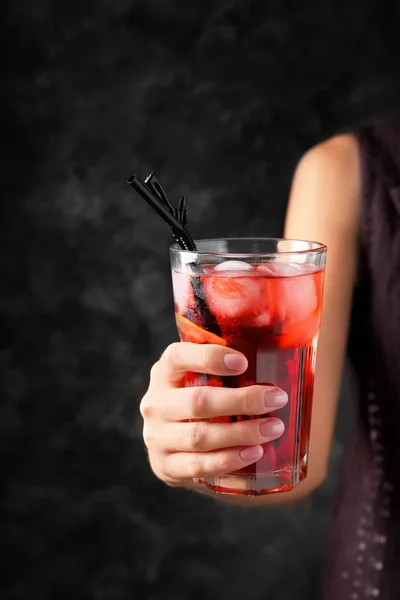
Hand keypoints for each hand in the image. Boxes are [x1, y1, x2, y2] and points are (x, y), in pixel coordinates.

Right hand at [140, 342, 287, 486]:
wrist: (171, 443)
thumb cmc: (200, 399)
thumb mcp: (201, 377)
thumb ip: (227, 366)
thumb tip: (284, 348)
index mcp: (164, 372)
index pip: (177, 357)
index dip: (209, 358)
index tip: (243, 362)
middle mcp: (155, 403)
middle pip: (198, 401)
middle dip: (242, 401)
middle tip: (277, 398)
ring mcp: (156, 437)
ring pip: (200, 436)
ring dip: (241, 433)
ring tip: (273, 428)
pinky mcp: (164, 466)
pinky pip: (197, 465)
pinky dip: (228, 460)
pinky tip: (253, 453)